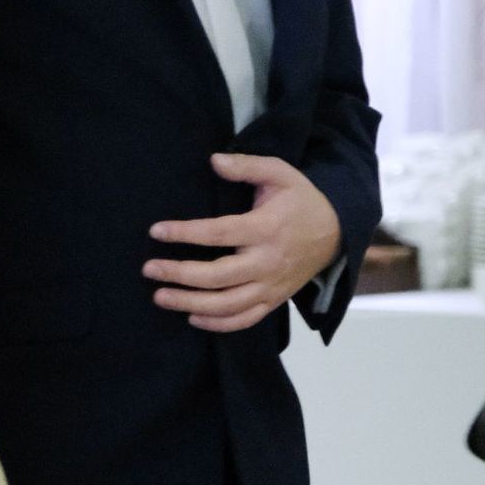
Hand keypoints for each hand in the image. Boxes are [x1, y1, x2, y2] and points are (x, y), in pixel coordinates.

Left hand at [143, 153, 341, 333]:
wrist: (336, 233)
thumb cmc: (301, 200)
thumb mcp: (280, 173)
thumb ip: (247, 165)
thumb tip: (213, 160)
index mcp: (266, 228)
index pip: (218, 234)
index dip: (185, 233)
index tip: (156, 231)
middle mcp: (267, 262)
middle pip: (218, 276)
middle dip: (179, 274)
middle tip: (149, 268)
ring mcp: (271, 286)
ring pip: (227, 304)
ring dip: (190, 303)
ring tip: (160, 296)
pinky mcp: (274, 300)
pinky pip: (245, 320)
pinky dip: (218, 324)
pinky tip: (192, 318)